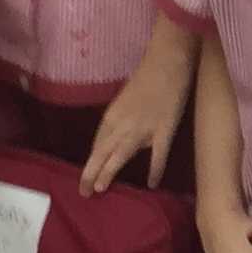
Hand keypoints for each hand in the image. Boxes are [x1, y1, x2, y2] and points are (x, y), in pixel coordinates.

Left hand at [80, 48, 194, 194]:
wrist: (168, 60)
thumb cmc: (148, 74)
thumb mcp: (126, 98)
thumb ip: (122, 119)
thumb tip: (121, 137)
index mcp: (111, 115)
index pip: (97, 145)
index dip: (91, 162)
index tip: (86, 178)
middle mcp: (122, 124)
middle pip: (102, 153)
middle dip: (91, 173)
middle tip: (83, 192)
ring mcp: (143, 128)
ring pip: (121, 155)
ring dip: (109, 172)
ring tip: (99, 190)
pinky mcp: (164, 129)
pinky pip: (158, 154)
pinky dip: (155, 169)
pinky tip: (152, 184)